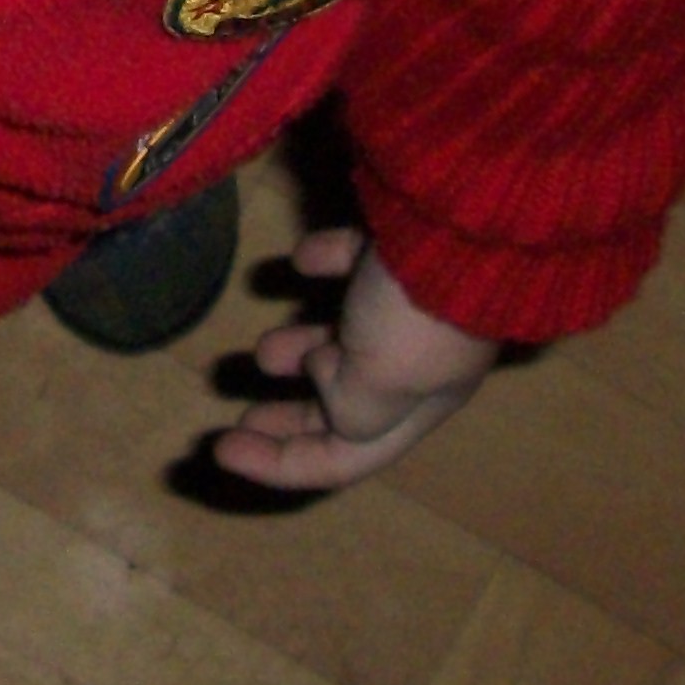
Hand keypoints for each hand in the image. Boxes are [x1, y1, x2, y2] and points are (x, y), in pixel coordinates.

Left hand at [209, 226, 498, 492]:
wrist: (467, 220)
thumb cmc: (420, 317)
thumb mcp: (381, 385)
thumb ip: (349, 407)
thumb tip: (328, 391)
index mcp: (414, 404)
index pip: (343, 457)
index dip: (279, 464)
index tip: (218, 447)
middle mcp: (417, 358)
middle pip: (344, 404)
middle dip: (294, 418)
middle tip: (243, 421)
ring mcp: (407, 300)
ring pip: (346, 339)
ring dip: (302, 350)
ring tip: (262, 352)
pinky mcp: (398, 244)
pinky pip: (351, 262)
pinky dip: (322, 266)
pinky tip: (297, 260)